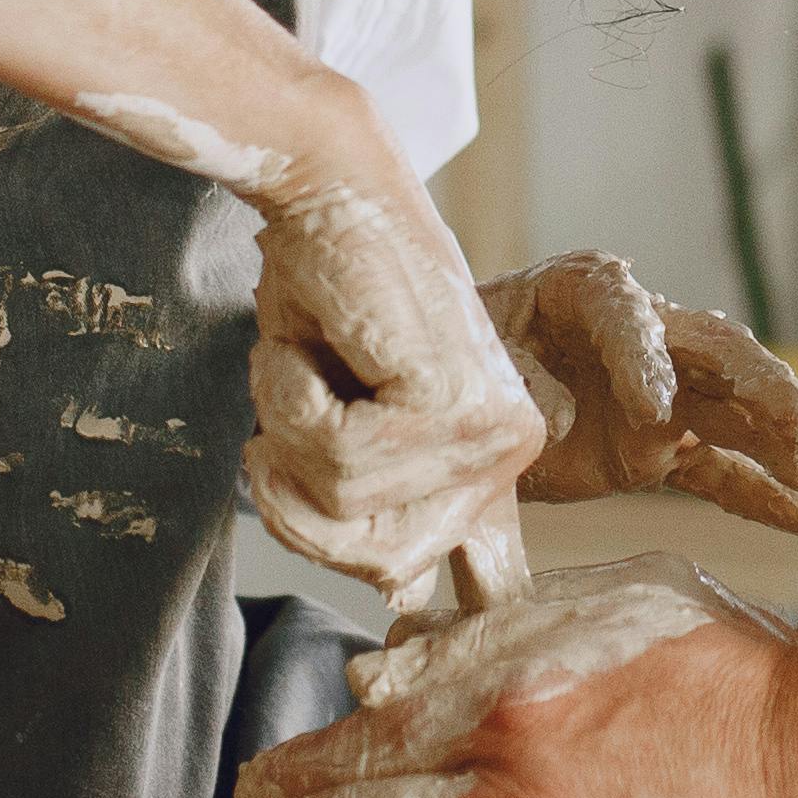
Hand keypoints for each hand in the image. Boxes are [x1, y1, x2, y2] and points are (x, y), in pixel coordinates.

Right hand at [242, 156, 543, 621]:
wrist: (330, 188)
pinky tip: (315, 344)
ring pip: (343, 510)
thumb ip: (377, 506)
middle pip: (374, 562)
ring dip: (287, 435)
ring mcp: (490, 428)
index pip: (452, 577)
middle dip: (298, 500)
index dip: (411, 593)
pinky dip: (290, 400)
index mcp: (492, 458)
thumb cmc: (327, 293)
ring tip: (308, 362)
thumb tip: (401, 596)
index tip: (398, 609)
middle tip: (285, 416)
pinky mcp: (453, 400)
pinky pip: (335, 457)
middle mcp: (512, 450)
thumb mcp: (346, 422)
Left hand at [479, 255, 797, 534]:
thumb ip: (519, 383)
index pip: (630, 319)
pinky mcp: (655, 449)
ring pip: (729, 410)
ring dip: (776, 437)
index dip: (644, 361)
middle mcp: (641, 334)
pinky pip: (714, 471)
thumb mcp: (475, 360)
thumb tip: (563, 421)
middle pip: (713, 353)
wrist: (450, 392)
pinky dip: (759, 495)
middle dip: (760, 388)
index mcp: (587, 290)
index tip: (654, 412)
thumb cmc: (460, 357)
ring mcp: (658, 395)